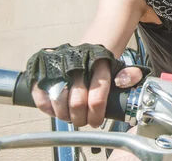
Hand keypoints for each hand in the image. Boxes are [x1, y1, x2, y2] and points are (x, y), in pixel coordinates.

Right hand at [26, 43, 148, 127]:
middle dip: (79, 118)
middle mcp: (78, 64)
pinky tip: (55, 110)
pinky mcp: (42, 69)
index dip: (96, 114)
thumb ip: (130, 75)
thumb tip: (123, 81)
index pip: (97, 96)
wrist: (85, 49)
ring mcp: (59, 66)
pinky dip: (47, 107)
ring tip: (70, 116)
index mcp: (100, 64)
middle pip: (76, 102)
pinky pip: (40, 94)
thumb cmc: (103, 65)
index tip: (96, 121)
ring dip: (64, 115)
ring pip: (58, 100)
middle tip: (82, 121)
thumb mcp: (121, 67)